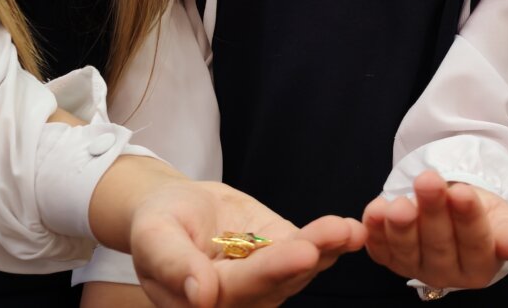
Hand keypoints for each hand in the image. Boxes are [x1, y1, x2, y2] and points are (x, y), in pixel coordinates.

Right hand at [130, 180, 364, 306]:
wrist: (174, 208)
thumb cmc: (156, 225)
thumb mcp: (154, 237)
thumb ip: (174, 265)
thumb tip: (200, 296)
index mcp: (205, 300)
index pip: (242, 287)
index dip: (273, 269)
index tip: (300, 251)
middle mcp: (241, 297)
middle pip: (279, 280)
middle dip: (308, 257)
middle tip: (337, 234)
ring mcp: (265, 278)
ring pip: (300, 268)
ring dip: (327, 248)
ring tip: (349, 229)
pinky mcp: (281, 254)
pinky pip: (308, 250)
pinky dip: (331, 240)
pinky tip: (353, 230)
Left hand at [362, 170, 507, 289]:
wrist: (454, 207)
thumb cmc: (482, 212)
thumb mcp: (502, 216)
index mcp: (480, 266)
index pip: (475, 243)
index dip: (468, 217)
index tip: (463, 191)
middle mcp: (448, 274)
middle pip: (439, 244)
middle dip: (432, 211)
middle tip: (428, 182)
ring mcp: (416, 268)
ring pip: (407, 250)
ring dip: (401, 226)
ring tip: (400, 202)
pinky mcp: (391, 260)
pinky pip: (380, 249)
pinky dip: (374, 230)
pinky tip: (375, 210)